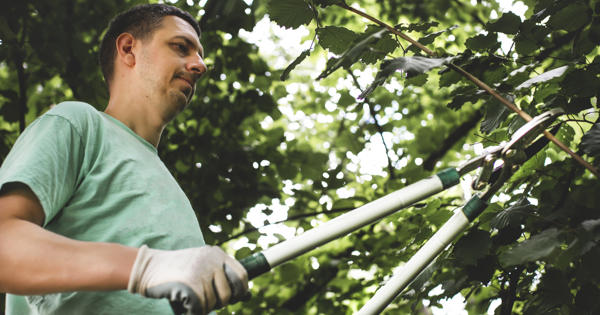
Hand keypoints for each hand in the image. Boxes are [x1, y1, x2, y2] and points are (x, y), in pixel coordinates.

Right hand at [128, 245, 247, 314]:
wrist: (146, 267)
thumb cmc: (175, 270)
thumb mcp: (201, 264)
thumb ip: (219, 276)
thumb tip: (246, 295)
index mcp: (217, 254)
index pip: (241, 275)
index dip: (240, 290)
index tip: (234, 297)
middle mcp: (212, 261)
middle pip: (228, 294)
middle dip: (218, 302)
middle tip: (204, 299)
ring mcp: (201, 272)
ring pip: (212, 304)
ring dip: (201, 307)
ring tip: (188, 296)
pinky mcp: (191, 286)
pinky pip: (200, 309)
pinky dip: (192, 312)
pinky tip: (183, 303)